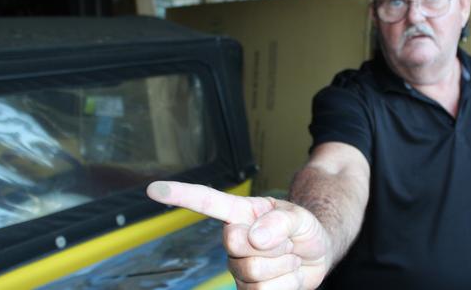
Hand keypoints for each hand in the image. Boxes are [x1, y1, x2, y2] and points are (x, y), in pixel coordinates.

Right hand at [146, 181, 331, 289]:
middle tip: (287, 241)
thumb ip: (282, 221)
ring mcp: (238, 267)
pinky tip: (286, 274)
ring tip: (288, 256)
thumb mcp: (301, 217)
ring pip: (254, 272)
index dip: (181, 196)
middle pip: (237, 245)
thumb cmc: (303, 229)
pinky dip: (287, 284)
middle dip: (272, 244)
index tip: (154, 190)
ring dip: (283, 265)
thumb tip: (255, 236)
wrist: (316, 255)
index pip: (208, 203)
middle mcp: (233, 240)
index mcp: (241, 214)